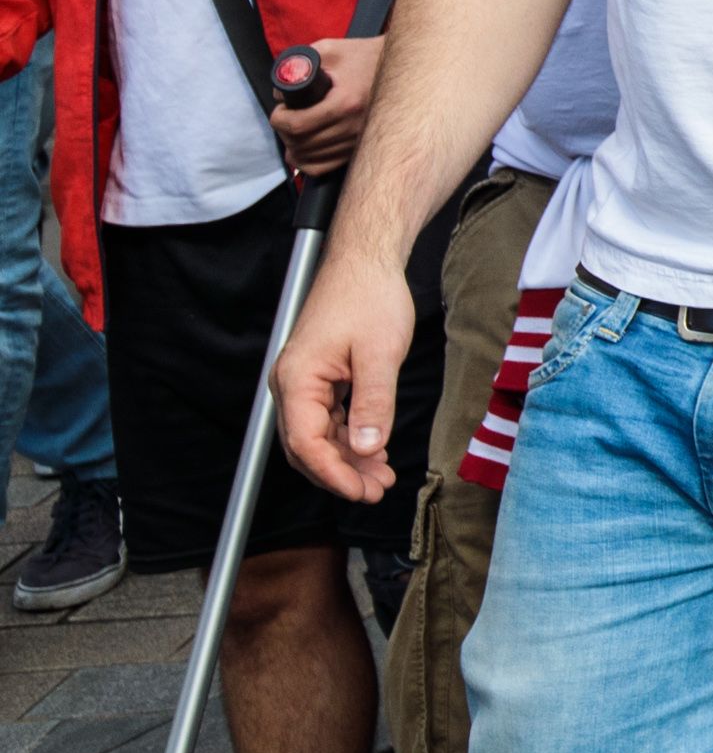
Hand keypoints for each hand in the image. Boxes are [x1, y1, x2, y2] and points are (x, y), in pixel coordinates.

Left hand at [263, 33, 383, 174]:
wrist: (408, 67)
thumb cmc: (368, 57)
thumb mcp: (331, 50)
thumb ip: (300, 63)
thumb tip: (280, 90)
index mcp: (345, 103)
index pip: (298, 126)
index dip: (280, 120)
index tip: (280, 111)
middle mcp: (354, 126)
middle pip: (302, 144)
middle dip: (284, 133)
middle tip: (285, 118)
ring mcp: (359, 140)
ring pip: (311, 159)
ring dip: (295, 147)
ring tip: (295, 132)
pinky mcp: (362, 147)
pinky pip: (325, 167)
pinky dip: (309, 163)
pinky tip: (305, 150)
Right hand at [270, 243, 419, 501]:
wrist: (366, 261)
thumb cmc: (370, 297)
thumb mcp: (380, 353)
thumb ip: (373, 404)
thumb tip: (367, 449)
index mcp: (297, 380)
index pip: (304, 443)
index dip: (332, 473)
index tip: (360, 492)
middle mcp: (292, 385)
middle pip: (307, 446)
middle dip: (340, 473)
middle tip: (376, 492)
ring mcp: (304, 382)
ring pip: (319, 436)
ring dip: (347, 459)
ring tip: (381, 478)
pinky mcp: (320, 378)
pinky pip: (329, 419)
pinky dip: (350, 437)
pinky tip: (374, 450)